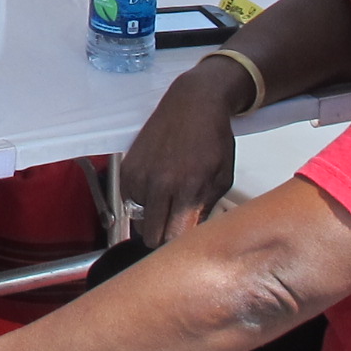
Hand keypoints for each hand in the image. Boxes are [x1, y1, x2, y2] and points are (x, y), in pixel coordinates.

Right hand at [125, 58, 247, 243]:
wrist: (193, 103)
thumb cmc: (213, 138)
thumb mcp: (223, 177)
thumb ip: (207, 209)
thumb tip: (192, 234)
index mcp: (189, 188)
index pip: (174, 238)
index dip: (179, 247)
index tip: (184, 245)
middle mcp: (160, 183)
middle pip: (151, 236)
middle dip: (163, 237)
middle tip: (173, 228)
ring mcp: (140, 175)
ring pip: (138, 220)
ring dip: (151, 218)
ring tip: (166, 201)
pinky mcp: (127, 167)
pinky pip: (128, 201)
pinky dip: (140, 201)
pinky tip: (156, 186)